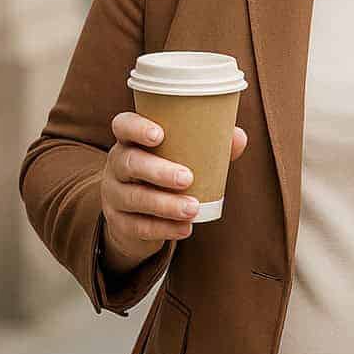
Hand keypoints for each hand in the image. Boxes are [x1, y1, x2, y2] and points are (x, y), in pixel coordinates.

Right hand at [100, 111, 248, 268]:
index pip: (123, 125)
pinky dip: (163, 228)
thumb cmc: (166, 172)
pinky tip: (184, 229)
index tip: (158, 135)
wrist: (138, 216)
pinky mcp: (118, 222)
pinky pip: (137, 226)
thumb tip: (238, 137)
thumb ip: (210, 145)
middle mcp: (117, 164)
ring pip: (133, 198)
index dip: (136, 127)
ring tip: (192, 208)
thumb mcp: (184, 157)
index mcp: (131, 141)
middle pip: (129, 162)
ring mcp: (114, 194)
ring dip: (165, 204)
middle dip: (158, 171)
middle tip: (187, 178)